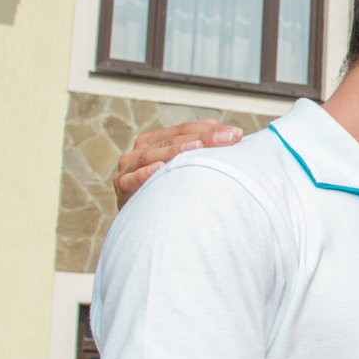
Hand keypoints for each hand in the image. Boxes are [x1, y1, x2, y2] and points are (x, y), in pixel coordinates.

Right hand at [114, 119, 242, 207]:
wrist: (143, 228)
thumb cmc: (170, 197)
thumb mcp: (183, 172)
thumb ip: (201, 153)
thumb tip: (232, 135)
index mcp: (154, 142)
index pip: (183, 131)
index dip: (209, 130)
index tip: (236, 134)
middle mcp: (139, 153)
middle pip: (171, 141)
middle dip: (203, 138)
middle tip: (230, 139)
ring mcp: (128, 170)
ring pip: (152, 155)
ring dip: (176, 151)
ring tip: (199, 148)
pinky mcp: (122, 189)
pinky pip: (130, 180)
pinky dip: (143, 174)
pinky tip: (159, 168)